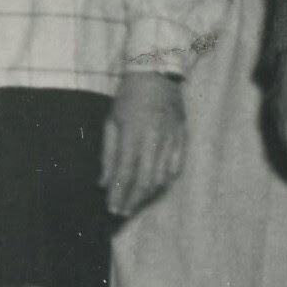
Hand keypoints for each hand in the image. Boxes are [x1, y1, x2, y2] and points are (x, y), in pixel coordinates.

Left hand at [102, 69, 187, 218]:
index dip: (118, 194)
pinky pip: (176, 166)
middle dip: (133, 200)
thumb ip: (108, 154)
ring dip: (148, 195)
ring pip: (161, 176)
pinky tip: (156, 188)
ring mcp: (171, 139)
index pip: (125, 172)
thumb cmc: (129, 96)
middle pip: (144, 180)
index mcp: (133, 134)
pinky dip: (166, 181)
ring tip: (137, 204)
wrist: (157, 73)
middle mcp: (153, 139)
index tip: (112, 208)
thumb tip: (104, 183)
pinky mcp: (182, 137)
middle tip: (123, 213)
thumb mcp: (111, 121)